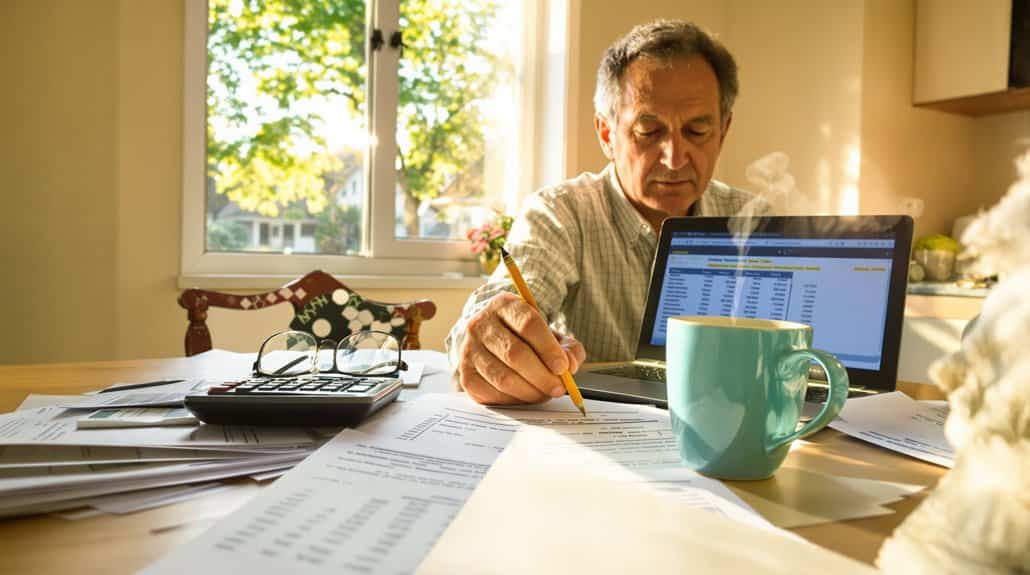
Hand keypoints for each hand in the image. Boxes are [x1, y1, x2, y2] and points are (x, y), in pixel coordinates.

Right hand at [457, 292, 585, 404]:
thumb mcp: (550, 335)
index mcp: (504, 305)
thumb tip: (571, 365)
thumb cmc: (524, 339)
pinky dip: (513, 399)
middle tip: (558, 388)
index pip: (527, 324)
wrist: (491, 342)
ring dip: (530, 391)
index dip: (548, 348)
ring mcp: (469, 349)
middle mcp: (480, 324)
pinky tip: (524, 395)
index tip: (564, 367)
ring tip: (544, 393)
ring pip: (503, 377)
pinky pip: (491, 393)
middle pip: (515, 353)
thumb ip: (568, 348)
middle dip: (542, 376)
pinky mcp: (465, 374)